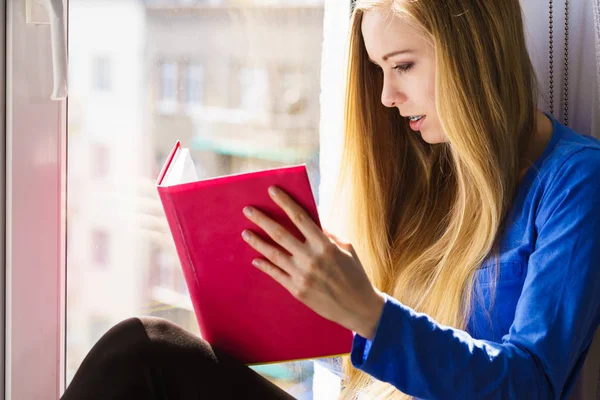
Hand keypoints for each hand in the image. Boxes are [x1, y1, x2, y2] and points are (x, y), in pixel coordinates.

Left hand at [241, 186, 385, 338]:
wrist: (358, 307)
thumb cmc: (355, 275)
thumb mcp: (347, 249)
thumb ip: (328, 235)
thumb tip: (313, 223)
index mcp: (324, 244)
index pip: (299, 217)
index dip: (284, 202)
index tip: (272, 191)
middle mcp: (310, 258)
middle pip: (280, 233)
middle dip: (262, 219)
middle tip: (247, 210)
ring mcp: (301, 274)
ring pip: (273, 253)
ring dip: (257, 242)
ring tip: (245, 233)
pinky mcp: (297, 290)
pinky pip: (276, 274)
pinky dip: (264, 265)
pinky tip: (255, 259)